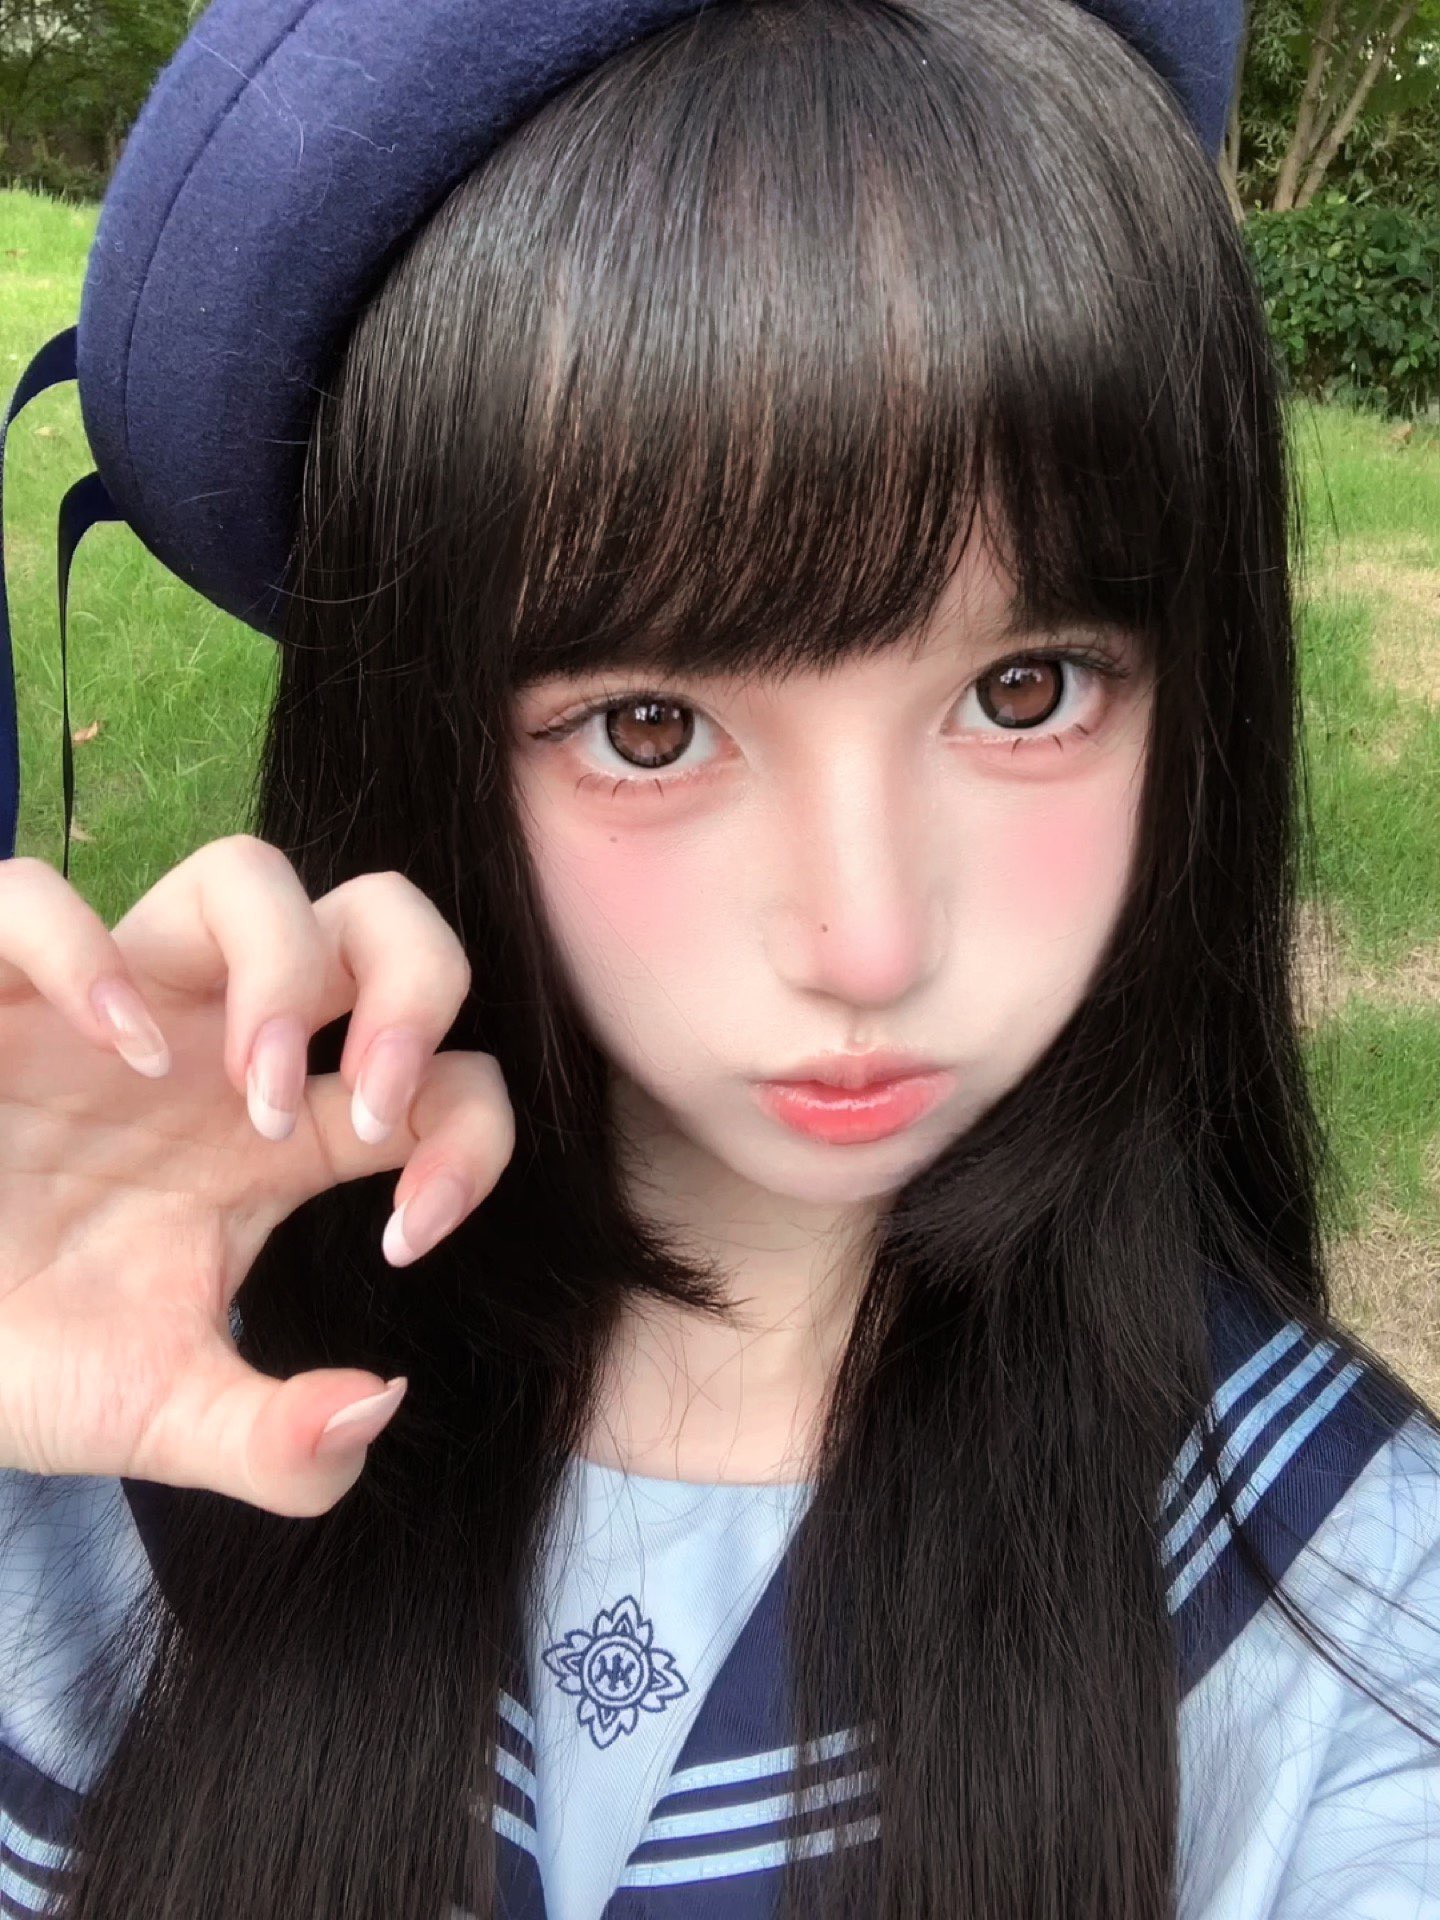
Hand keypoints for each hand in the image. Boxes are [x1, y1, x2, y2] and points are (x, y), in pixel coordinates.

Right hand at [0, 835, 513, 1516]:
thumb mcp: (157, 1412)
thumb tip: (377, 1412)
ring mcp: (115, 1010)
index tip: (407, 1236)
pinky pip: (33, 897)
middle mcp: (219, 1052)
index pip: (446, 1076)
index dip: (472, 1138)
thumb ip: (274, 1442)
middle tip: (370, 1107)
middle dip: (416, 987)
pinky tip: (111, 1052)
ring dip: (284, 967)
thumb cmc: (20, 1355)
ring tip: (253, 1089)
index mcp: (284, 1137)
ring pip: (247, 876)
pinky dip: (86, 956)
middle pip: (383, 920)